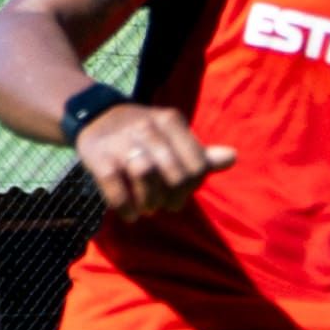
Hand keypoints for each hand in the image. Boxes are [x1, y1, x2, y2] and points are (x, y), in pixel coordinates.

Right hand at [75, 102, 234, 218]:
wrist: (96, 116)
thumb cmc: (144, 134)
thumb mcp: (172, 136)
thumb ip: (200, 153)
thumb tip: (233, 157)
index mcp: (170, 121)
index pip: (197, 165)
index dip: (193, 187)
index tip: (181, 192)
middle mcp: (147, 128)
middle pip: (175, 175)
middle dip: (173, 198)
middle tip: (165, 204)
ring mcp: (122, 142)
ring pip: (146, 178)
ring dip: (150, 202)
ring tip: (147, 207)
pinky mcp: (98, 158)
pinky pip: (117, 192)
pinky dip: (126, 209)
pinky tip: (130, 213)